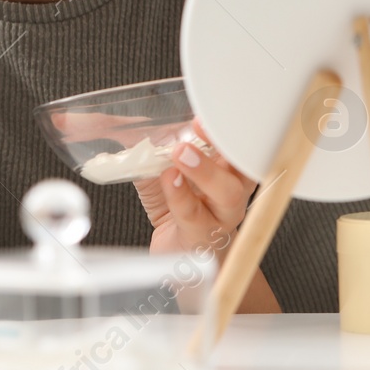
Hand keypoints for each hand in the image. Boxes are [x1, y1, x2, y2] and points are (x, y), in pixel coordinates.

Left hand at [133, 121, 253, 259]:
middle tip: (195, 126)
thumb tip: (125, 127)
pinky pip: (195, 216)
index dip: (229, 128)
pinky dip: (180, 196)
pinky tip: (169, 180)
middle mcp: (234, 191)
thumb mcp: (169, 174)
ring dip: (204, 171)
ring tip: (180, 155)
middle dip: (221, 142)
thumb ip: (155, 151)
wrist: (182, 256)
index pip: (239, 144)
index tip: (206, 114)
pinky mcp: (202, 237)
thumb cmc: (181, 211)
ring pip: (227, 193)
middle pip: (243, 164)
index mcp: (229, 171)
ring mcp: (222, 216)